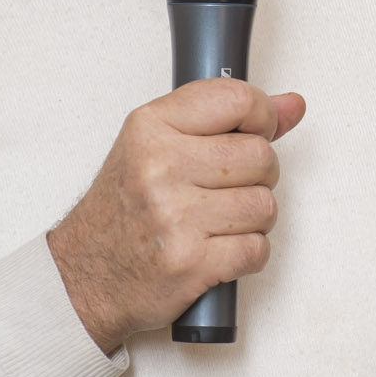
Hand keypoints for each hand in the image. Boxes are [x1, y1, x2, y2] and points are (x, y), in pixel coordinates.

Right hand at [48, 78, 306, 353]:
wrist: (83, 276)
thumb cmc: (123, 210)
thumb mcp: (158, 146)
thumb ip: (226, 120)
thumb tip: (291, 105)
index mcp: (151, 128)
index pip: (237, 100)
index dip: (262, 117)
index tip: (257, 131)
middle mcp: (160, 167)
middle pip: (261, 157)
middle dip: (257, 176)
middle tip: (227, 188)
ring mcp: (175, 217)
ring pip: (265, 206)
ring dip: (253, 219)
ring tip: (219, 222)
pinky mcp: (190, 263)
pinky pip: (257, 249)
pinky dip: (247, 254)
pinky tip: (218, 249)